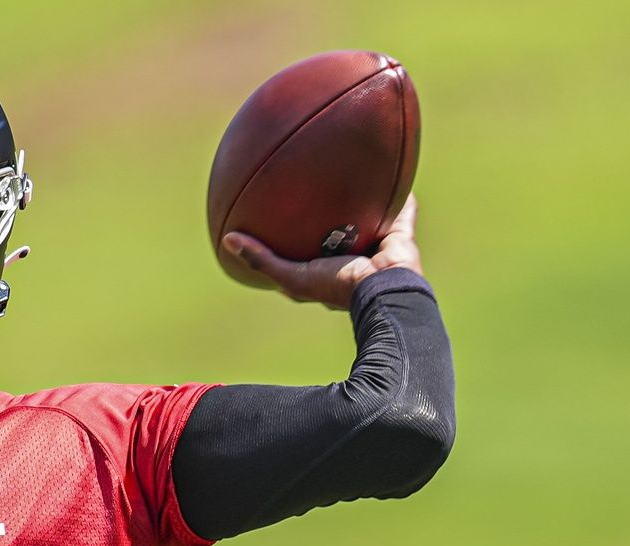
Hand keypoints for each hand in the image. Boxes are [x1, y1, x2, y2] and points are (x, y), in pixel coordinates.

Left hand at [222, 194, 423, 309]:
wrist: (384, 289)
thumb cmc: (337, 286)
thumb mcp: (292, 277)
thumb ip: (262, 260)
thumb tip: (227, 239)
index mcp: (326, 268)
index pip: (306, 249)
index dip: (293, 235)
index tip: (278, 217)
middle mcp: (352, 255)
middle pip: (338, 228)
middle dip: (329, 212)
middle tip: (315, 188)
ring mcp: (377, 244)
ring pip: (369, 216)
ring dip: (364, 200)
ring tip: (354, 174)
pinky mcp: (399, 234)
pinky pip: (402, 211)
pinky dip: (401, 198)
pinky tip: (397, 172)